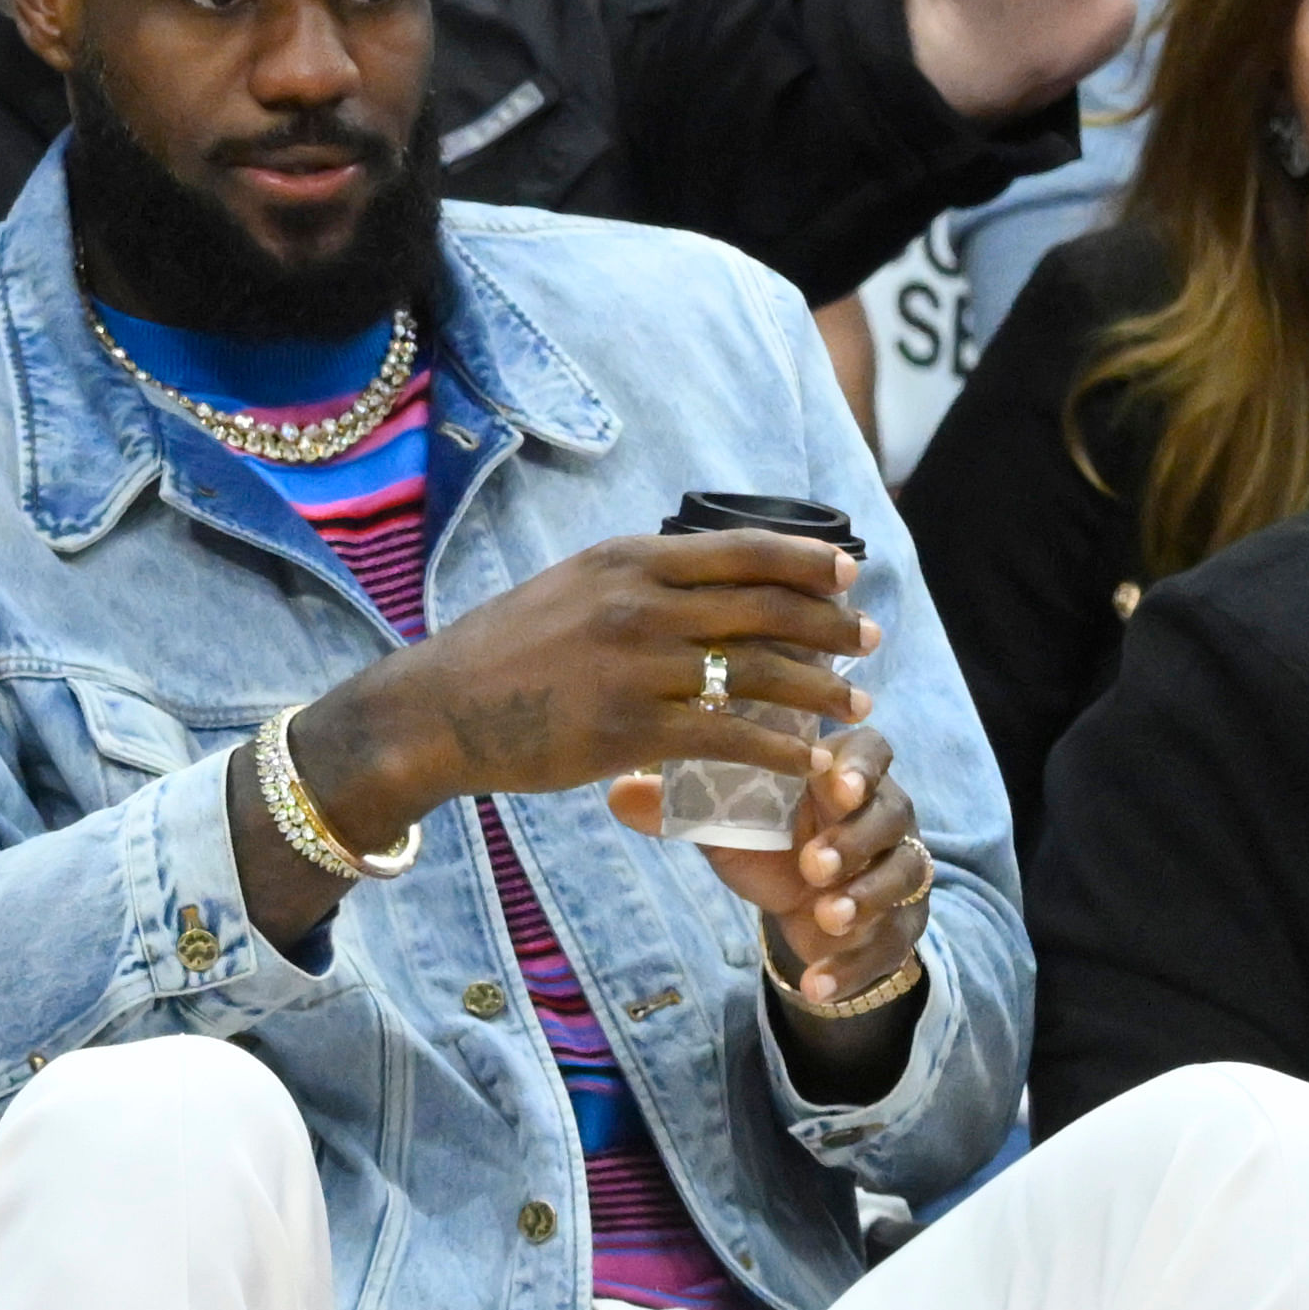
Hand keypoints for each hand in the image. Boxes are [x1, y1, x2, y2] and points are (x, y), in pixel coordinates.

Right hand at [292, 530, 877, 849]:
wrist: (437, 710)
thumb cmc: (502, 655)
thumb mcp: (569, 589)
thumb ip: (634, 583)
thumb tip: (693, 580)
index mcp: (628, 560)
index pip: (741, 549)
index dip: (806, 560)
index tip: (849, 573)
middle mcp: (640, 603)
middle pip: (764, 607)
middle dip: (829, 626)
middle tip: (871, 641)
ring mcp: (637, 667)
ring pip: (757, 673)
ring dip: (819, 689)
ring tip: (857, 704)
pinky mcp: (629, 730)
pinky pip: (727, 738)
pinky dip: (779, 750)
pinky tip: (810, 760)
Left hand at [611, 724, 927, 1004]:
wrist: (800, 903)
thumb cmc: (767, 839)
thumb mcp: (724, 824)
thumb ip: (680, 807)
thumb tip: (618, 792)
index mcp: (840, 773)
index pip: (869, 749)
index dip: (858, 765)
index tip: (832, 786)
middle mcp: (883, 813)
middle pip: (892, 813)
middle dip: (854, 839)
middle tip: (812, 863)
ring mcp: (898, 868)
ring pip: (905, 874)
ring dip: (866, 897)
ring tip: (826, 918)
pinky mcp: (900, 923)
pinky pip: (893, 943)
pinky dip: (854, 966)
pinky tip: (818, 983)